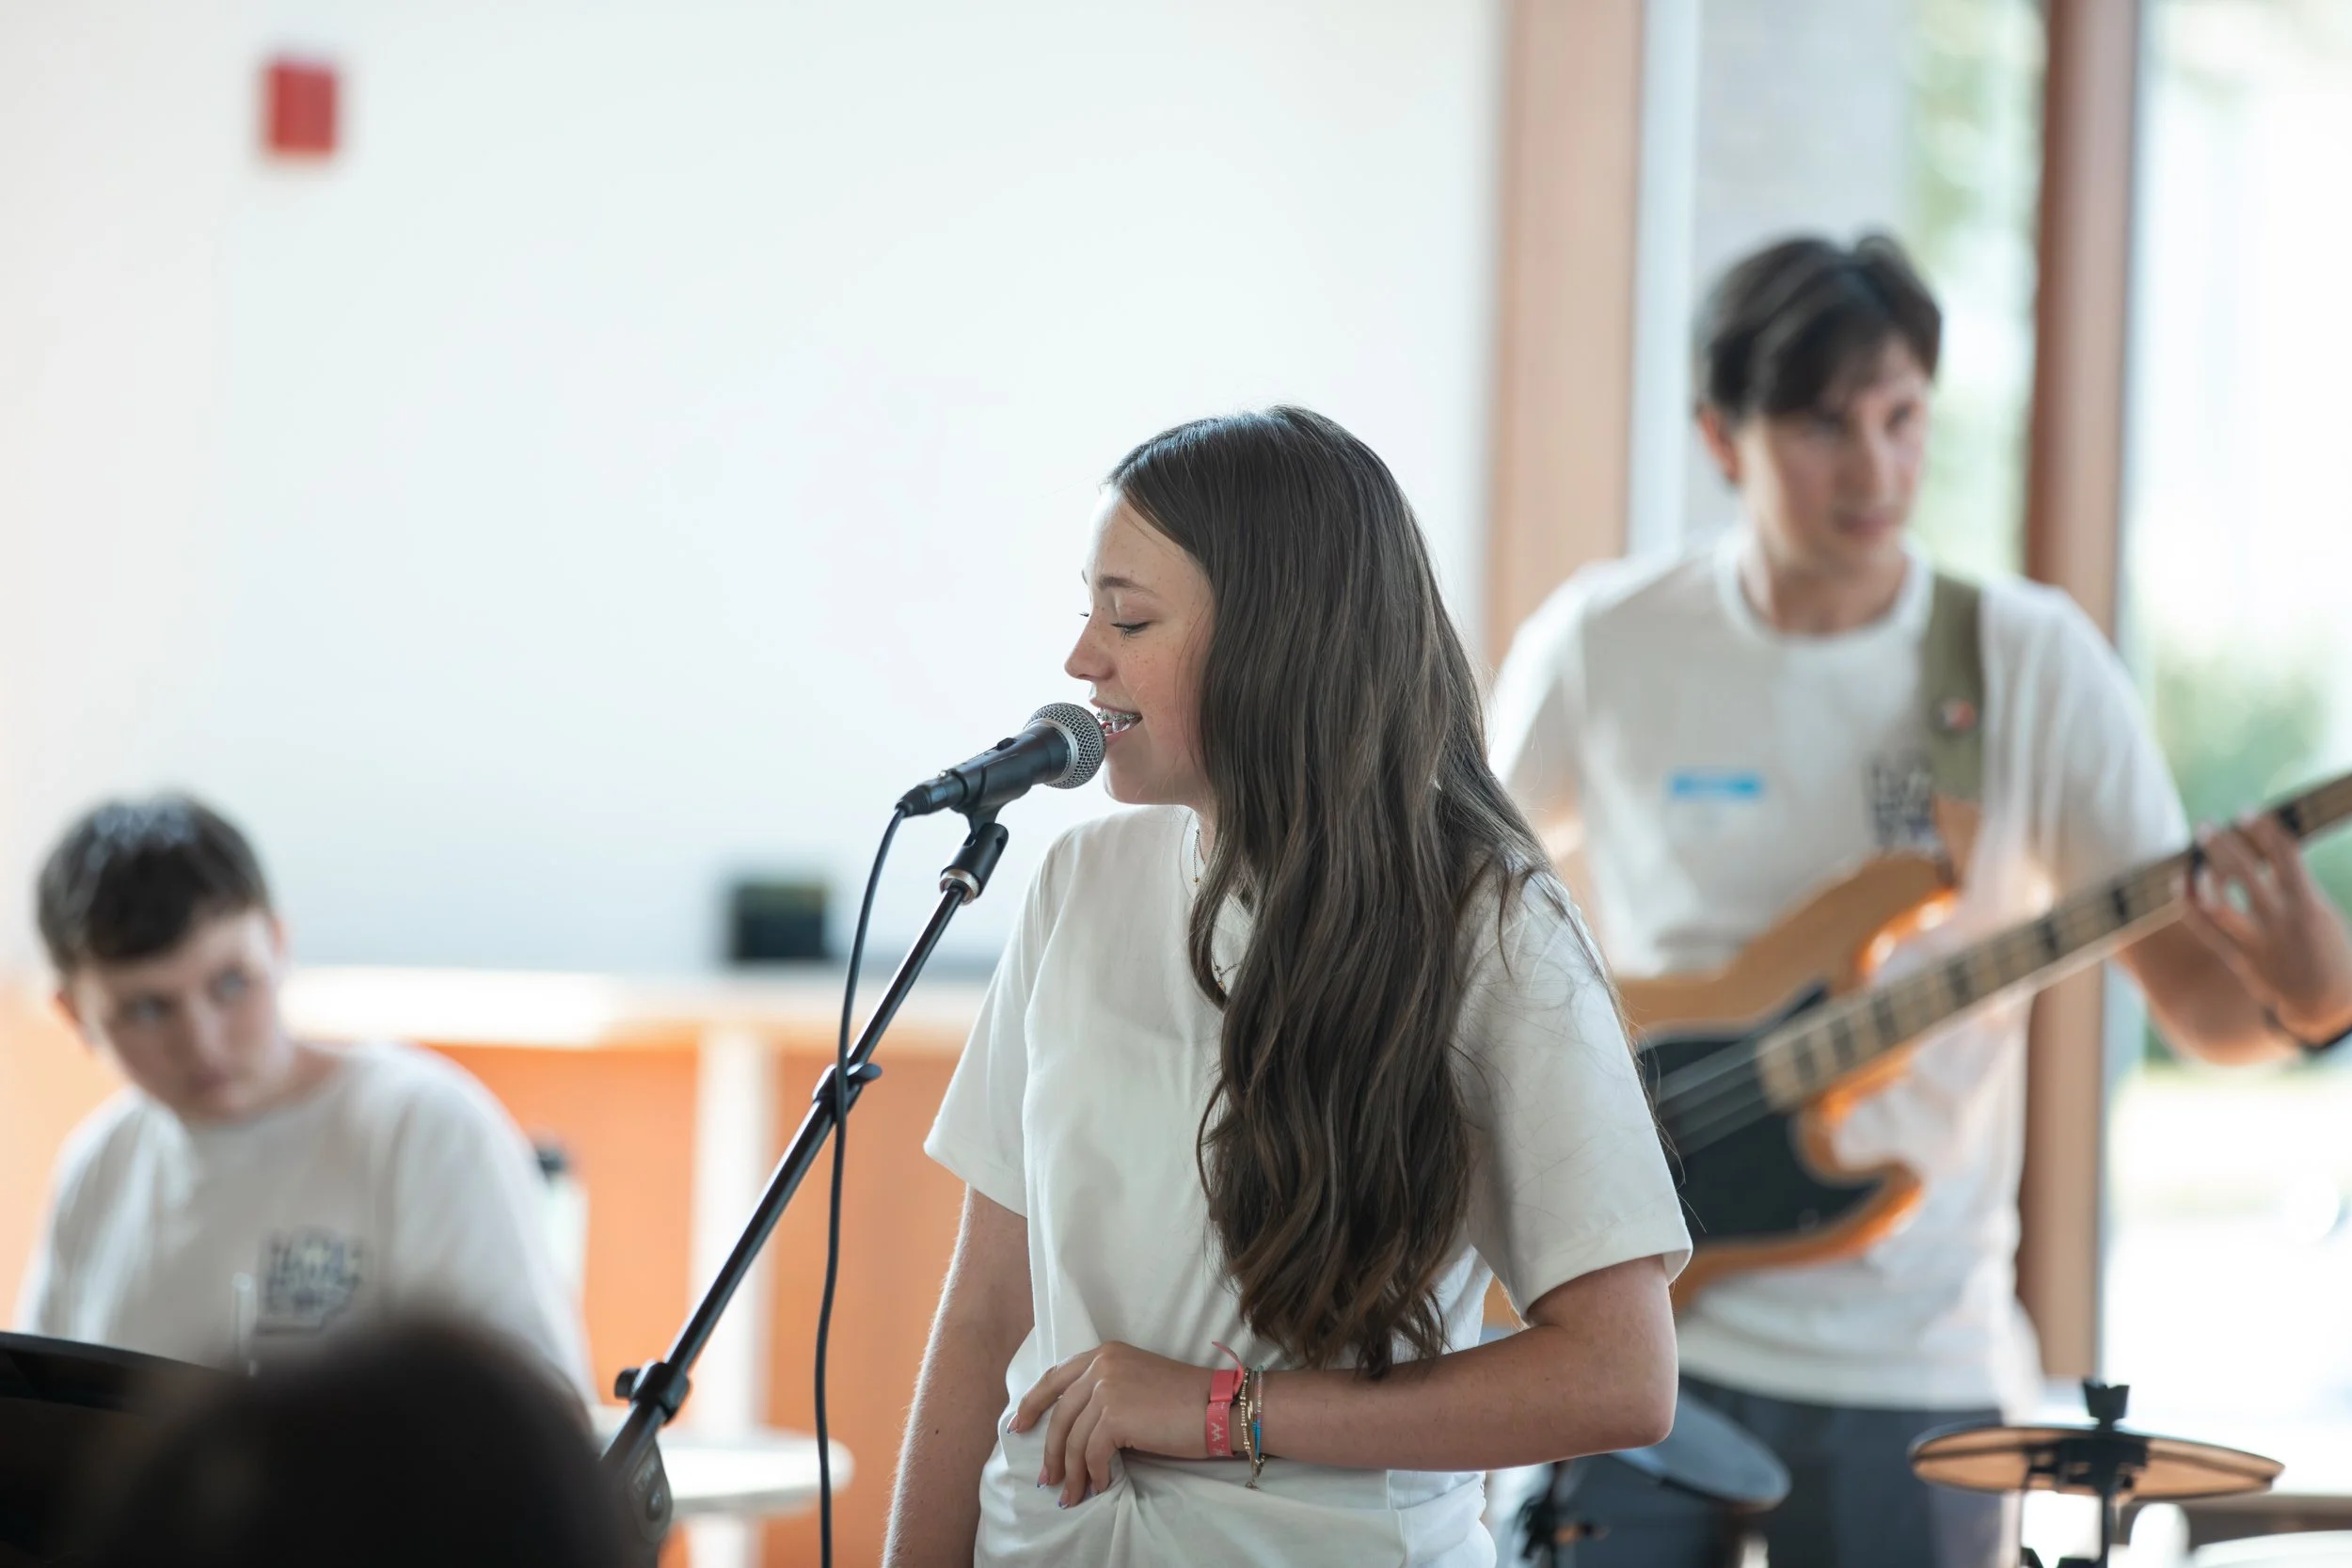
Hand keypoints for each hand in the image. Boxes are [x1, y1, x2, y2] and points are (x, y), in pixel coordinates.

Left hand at [1008, 1342, 1212, 1506]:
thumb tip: (1076, 1431)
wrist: (1219, 1406)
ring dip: (1071, 1472)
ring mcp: (1106, 1388)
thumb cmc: (1185, 1399)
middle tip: (1047, 1479)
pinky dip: (1093, 1474)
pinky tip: (1101, 1486)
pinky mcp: (1115, 1416)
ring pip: (1072, 1439)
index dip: (1033, 1404)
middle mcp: (1101, 1364)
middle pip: (1059, 1414)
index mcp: (1105, 1353)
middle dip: (1050, 1451)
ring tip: (1072, 1495)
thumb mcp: (1137, 1382)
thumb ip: (1105, 1393)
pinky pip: (1091, 1453)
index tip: (1020, 1426)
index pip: (1055, 1378)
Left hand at [2181, 813, 2351, 1041]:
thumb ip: (2297, 885)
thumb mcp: (2322, 912)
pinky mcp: (2239, 958)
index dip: (2263, 829)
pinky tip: (2178, 883)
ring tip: (2193, 853)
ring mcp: (2257, 941)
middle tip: (2207, 826)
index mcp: (2308, 904)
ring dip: (2203, 873)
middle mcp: (2281, 921)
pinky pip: (2205, 928)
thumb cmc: (2329, 950)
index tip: (2247, 812)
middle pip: (2246, 872)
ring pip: (2219, 901)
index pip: (2285, 855)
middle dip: (2224, 845)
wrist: (2324, 1001)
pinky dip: (2188, 903)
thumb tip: (2268, 850)